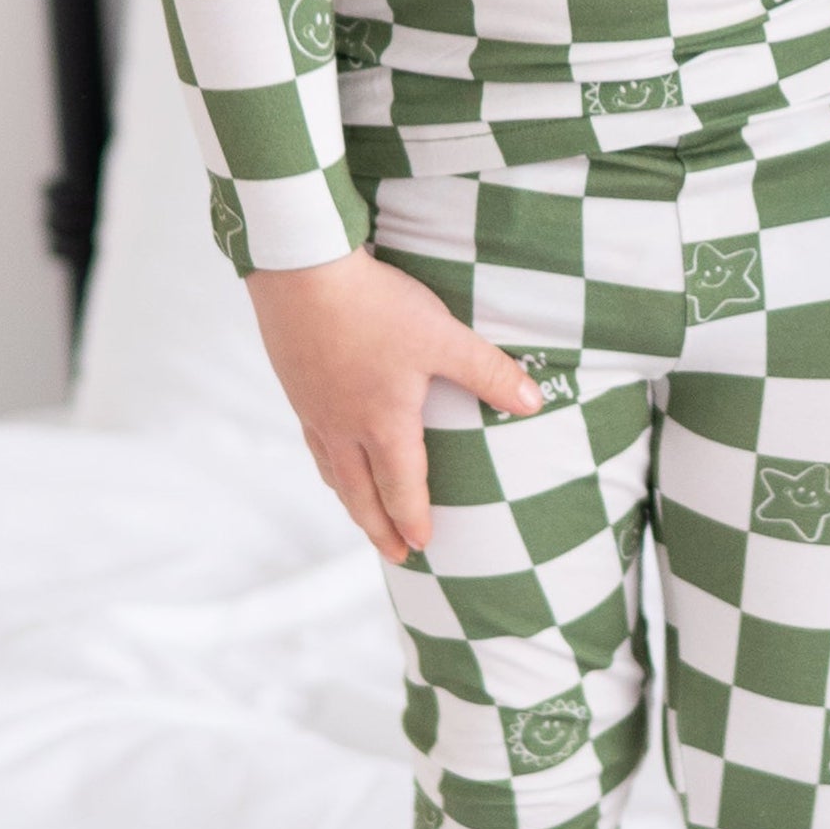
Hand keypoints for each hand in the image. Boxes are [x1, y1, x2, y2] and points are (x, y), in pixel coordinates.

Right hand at [244, 248, 544, 565]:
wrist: (301, 271)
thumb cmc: (375, 307)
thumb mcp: (443, 337)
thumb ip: (489, 373)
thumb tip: (534, 403)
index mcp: (382, 423)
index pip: (401, 486)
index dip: (412, 519)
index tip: (423, 547)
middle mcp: (343, 427)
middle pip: (360, 494)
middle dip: (379, 528)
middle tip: (395, 557)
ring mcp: (313, 409)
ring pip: (331, 470)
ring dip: (350, 499)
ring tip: (361, 513)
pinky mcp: (295, 385)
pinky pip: (313, 440)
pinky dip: (327, 462)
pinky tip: (329, 451)